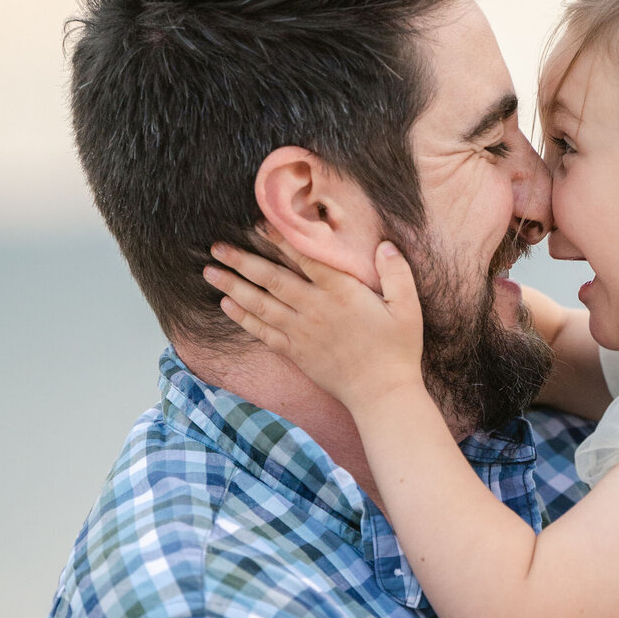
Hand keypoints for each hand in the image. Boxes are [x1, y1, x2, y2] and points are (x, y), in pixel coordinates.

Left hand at [203, 240, 424, 409]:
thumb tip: (384, 244)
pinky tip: (227, 305)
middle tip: (217, 246)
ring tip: (210, 272)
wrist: (382, 394)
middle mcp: (315, 309)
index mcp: (342, 292)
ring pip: (260, 304)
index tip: (258, 222)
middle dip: (242, 261)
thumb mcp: (408, 308)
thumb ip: (397, 272)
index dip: (280, 238)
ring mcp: (302, 332)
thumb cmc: (398, 350)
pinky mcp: (296, 353)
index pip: (305, 258)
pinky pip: (263, 332)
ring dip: (233, 286)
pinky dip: (243, 318)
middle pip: (272, 279)